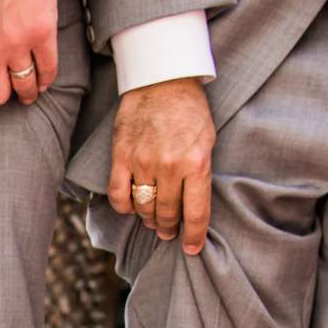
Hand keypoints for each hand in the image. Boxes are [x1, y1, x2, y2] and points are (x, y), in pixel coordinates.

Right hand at [107, 78, 213, 252]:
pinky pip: (120, 195)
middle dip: (169, 228)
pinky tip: (132, 206)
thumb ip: (200, 174)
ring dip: (149, 218)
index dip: (194, 236)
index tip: (191, 248)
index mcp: (196, 163)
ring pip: (143, 208)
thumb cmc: (189, 110)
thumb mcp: (207, 141)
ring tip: (153, 219)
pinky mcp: (121, 156)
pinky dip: (125, 207)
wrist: (161, 78)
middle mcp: (169, 166)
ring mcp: (143, 162)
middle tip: (169, 231)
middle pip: (167, 214)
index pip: (195, 213)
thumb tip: (192, 207)